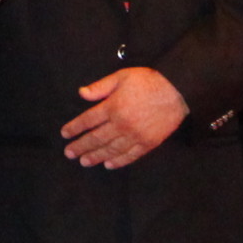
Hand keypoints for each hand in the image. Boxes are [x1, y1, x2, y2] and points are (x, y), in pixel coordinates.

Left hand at [64, 63, 189, 168]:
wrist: (177, 91)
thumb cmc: (149, 81)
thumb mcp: (121, 76)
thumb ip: (100, 87)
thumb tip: (81, 93)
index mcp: (113, 107)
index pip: (88, 120)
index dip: (74, 128)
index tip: (65, 134)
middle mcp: (121, 124)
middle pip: (96, 138)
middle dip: (80, 146)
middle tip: (69, 153)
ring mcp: (135, 136)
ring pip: (110, 150)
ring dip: (95, 157)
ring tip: (84, 162)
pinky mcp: (148, 143)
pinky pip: (130, 156)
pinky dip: (118, 161)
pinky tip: (108, 165)